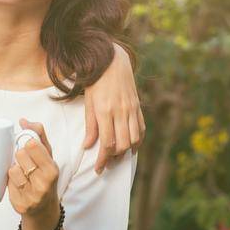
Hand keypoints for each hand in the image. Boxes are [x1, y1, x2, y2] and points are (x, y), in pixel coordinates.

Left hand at [7, 119, 61, 229]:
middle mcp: (44, 184)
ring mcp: (31, 196)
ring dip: (15, 170)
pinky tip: (19, 186)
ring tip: (23, 175)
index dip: (27, 144)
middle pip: (20, 155)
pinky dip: (11, 183)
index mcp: (52, 169)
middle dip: (20, 157)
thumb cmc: (45, 177)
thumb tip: (23, 121)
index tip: (30, 149)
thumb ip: (39, 135)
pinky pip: (7, 184)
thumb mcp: (48, 156)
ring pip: (12, 170)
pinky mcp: (20, 205)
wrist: (44, 210)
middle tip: (26, 164)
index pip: (32, 145)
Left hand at [82, 43, 144, 172]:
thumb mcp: (88, 102)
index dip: (103, 159)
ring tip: (116, 156)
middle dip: (114, 159)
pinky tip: (130, 146)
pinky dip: (137, 141)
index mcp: (105, 111)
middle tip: (105, 164)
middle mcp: (120, 112)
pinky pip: (141, 129)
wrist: (112, 60)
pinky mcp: (138, 106)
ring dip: (126, 152)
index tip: (98, 169)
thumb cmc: (95, 80)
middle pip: (122, 144)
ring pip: (134, 139)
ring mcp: (131, 109)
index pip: (107, 143)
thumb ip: (90, 126)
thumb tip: (88, 146)